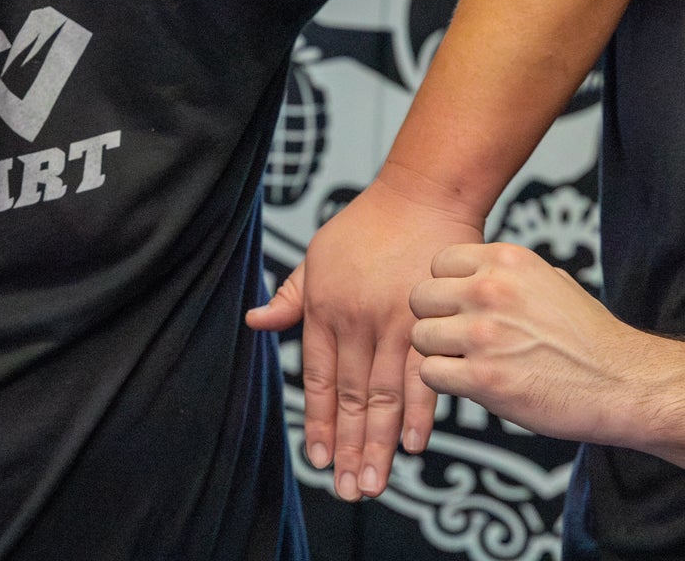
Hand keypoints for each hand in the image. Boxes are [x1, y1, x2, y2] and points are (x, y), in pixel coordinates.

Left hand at [247, 177, 481, 500]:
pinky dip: (419, 411)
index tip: (321, 460)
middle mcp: (356, 321)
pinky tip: (414, 444)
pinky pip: (424, 373)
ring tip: (375, 481)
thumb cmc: (369, 224)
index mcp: (325, 309)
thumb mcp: (316, 256)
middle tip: (351, 491)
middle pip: (351, 398)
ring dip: (380, 444)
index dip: (319, 423)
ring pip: (383, 395)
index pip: (318, 380)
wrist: (423, 194)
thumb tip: (254, 322)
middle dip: (350, 448)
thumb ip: (290, 297)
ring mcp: (395, 323)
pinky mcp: (431, 319)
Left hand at [409, 242, 653, 446]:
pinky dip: (445, 383)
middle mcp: (489, 290)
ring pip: (420, 337)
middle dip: (435, 320)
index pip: (438, 263)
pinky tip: (472, 383)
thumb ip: (508, 275)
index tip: (462, 308)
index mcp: (506, 260)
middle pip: (420, 298)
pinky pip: (429, 374)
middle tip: (459, 339)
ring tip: (468, 363)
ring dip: (439, 354)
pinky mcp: (482, 378)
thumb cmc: (588, 336)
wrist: (623, 383)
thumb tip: (475, 274)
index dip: (446, 289)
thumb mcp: (551, 280)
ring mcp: (483, 334)